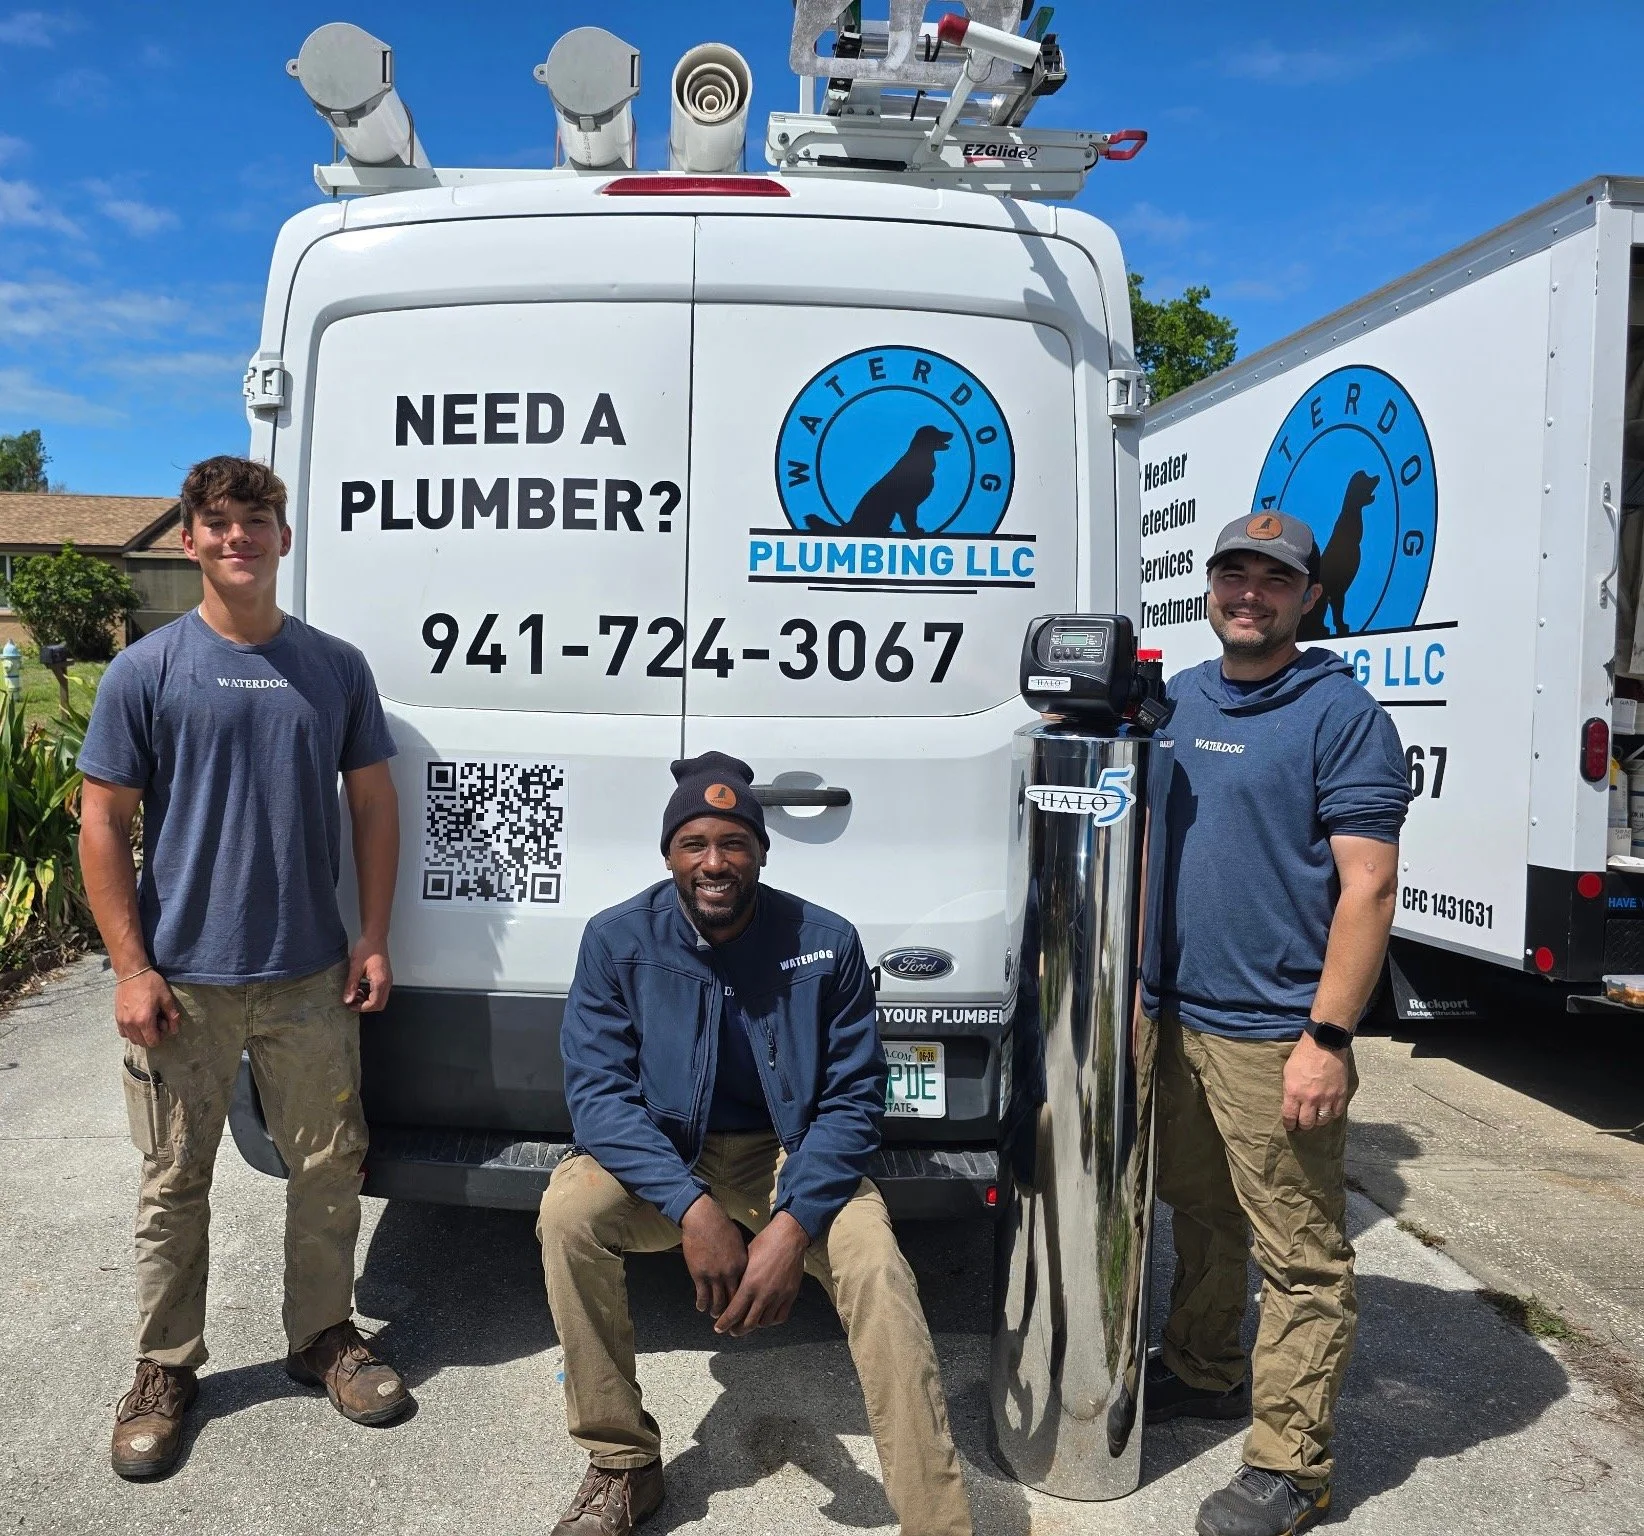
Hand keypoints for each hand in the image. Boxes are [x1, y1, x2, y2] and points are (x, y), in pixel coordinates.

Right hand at [114, 970, 179, 1047]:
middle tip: (156, 1021)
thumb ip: (172, 1016)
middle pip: (142, 1042)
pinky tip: (137, 1020)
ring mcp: (122, 1021)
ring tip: (147, 1020)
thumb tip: (174, 1031)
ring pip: (132, 1039)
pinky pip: (123, 1033)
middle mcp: (131, 1024)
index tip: (163, 1024)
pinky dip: (131, 1032)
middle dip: (151, 1036)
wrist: (132, 973)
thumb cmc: (151, 984)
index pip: (152, 1042)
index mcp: (144, 1020)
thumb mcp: (166, 998)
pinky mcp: (117, 1017)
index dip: (160, 1037)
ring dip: (141, 1035)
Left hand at [344, 935, 392, 1012]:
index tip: (349, 1004)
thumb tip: (347, 1000)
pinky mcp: (386, 977)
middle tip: (353, 1001)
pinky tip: (361, 987)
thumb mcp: (355, 967)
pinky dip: (371, 994)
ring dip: (368, 1000)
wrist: (375, 937)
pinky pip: (381, 992)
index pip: (374, 1004)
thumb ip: (351, 985)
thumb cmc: (366, 949)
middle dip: (366, 1006)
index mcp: (380, 981)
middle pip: (380, 1004)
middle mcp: (387, 982)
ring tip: (355, 993)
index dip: (361, 1008)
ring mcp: (388, 980)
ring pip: (381, 999)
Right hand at [680, 1195, 746, 1317]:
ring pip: (717, 1302)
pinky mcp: (699, 1275)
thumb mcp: (738, 1243)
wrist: (704, 1219)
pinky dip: (702, 1304)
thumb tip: (744, 1271)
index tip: (745, 1309)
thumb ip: (742, 1260)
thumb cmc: (722, 1227)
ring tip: (715, 1314)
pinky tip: (701, 1307)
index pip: (746, 1290)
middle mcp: (730, 1273)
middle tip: (731, 1320)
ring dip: (716, 1310)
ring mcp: (714, 1275)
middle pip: (734, 1300)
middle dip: (733, 1313)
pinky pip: (702, 1296)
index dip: (746, 1302)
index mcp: (742, 1265)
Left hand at [714, 1211, 809, 1337]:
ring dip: (755, 1324)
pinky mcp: (790, 1295)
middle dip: (738, 1330)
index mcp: (749, 1284)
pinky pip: (781, 1316)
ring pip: (764, 1322)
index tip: (719, 1328)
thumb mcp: (746, 1258)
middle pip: (748, 1323)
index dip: (724, 1323)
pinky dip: (772, 1320)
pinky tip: (766, 1316)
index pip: (734, 1312)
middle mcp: (764, 1294)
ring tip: (749, 1322)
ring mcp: (779, 1296)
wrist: (789, 1236)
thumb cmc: (765, 1242)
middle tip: (733, 1330)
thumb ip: (740, 1277)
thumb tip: (732, 1290)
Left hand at [1282, 1032, 1351, 1131]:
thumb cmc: (1302, 1056)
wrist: (1323, 1044)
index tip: (1290, 1126)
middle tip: (1302, 1122)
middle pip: (1307, 1123)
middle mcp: (1310, 1098)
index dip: (1289, 1125)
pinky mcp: (1340, 1095)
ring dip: (1317, 1120)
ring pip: (1322, 1120)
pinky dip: (1331, 1114)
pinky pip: (1336, 1113)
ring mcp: (1327, 1098)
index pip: (1290, 1117)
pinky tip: (1327, 1110)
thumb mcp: (1288, 1073)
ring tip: (1315, 1116)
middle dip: (1303, 1125)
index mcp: (1294, 1092)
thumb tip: (1290, 1105)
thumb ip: (1289, 1091)